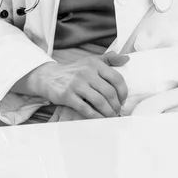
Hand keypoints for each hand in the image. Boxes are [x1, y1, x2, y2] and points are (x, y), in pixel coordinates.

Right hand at [13, 52, 129, 118]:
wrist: (50, 77)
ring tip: (111, 116)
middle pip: (109, 92)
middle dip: (116, 104)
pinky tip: (100, 119)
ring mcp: (76, 84)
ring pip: (99, 101)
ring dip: (108, 112)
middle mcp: (86, 72)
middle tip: (117, 110)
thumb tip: (127, 59)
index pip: (116, 77)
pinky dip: (96, 116)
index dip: (123, 91)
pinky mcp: (67, 96)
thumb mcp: (91, 61)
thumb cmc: (75, 70)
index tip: (123, 99)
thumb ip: (110, 59)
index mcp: (95, 63)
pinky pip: (86, 109)